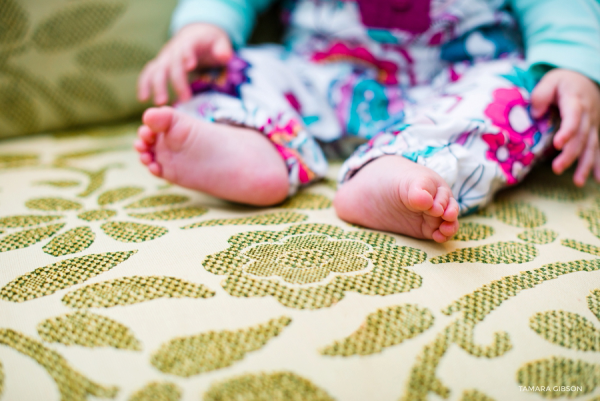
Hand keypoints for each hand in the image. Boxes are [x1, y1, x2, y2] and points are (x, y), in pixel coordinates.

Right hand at [137, 23, 232, 104]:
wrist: (196, 34)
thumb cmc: (209, 42)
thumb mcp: (219, 41)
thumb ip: (222, 49)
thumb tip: (224, 56)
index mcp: (189, 42)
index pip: (186, 47)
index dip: (187, 55)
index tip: (190, 66)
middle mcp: (173, 49)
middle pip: (172, 63)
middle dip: (176, 80)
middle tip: (184, 98)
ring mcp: (164, 57)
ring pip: (157, 69)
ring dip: (157, 86)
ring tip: (161, 102)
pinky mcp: (159, 65)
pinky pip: (148, 73)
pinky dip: (143, 84)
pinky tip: (142, 99)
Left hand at [531, 68, 599, 186]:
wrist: (585, 79)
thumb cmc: (563, 82)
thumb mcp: (550, 80)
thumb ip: (541, 94)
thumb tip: (536, 114)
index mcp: (575, 101)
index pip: (573, 117)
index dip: (567, 131)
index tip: (558, 144)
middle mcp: (587, 114)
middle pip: (581, 136)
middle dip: (571, 154)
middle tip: (556, 168)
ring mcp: (593, 124)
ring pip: (591, 146)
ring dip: (585, 164)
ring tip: (577, 182)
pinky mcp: (594, 132)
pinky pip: (598, 149)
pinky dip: (599, 165)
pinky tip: (597, 179)